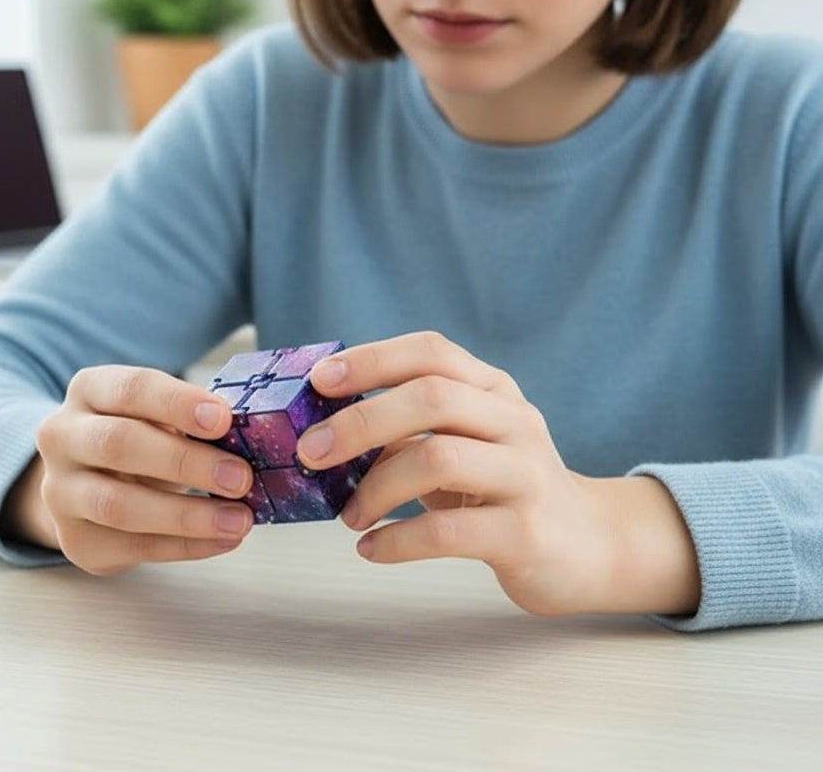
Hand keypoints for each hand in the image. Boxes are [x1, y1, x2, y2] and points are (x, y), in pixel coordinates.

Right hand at [3, 365, 254, 573]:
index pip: (131, 389)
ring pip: (119, 505)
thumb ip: (189, 417)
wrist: (85, 481)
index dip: (177, 403)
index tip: (224, 419)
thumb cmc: (137, 435)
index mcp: (89, 390)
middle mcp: (63, 436)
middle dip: (186, 462)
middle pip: (119, 444)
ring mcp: (61, 492)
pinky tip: (224, 538)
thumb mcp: (154, 412)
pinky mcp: (77, 540)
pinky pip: (135, 545)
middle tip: (240, 477)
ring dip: (187, 515)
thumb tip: (250, 433)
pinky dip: (186, 545)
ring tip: (238, 519)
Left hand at [298, 332, 699, 616]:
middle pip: (431, 397)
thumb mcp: (464, 441)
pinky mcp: (526, 533)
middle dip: (360, 421)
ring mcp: (525, 475)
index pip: (432, 352)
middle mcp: (514, 421)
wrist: (587, 546)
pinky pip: (450, 531)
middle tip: (312, 452)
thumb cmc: (501, 486)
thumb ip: (409, 426)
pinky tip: (370, 548)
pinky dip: (397, 540)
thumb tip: (325, 427)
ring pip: (438, 458)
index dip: (372, 358)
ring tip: (348, 514)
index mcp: (493, 389)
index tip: (319, 380)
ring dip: (376, 486)